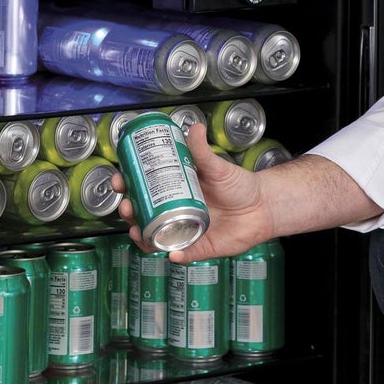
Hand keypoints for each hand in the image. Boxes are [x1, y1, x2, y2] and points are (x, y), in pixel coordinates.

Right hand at [111, 122, 275, 261]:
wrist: (264, 206)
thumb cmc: (239, 186)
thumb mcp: (217, 167)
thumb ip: (203, 151)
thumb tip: (195, 127)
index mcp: (175, 191)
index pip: (143, 190)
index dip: (127, 187)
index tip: (120, 180)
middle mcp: (176, 212)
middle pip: (143, 215)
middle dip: (129, 212)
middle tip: (127, 205)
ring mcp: (186, 231)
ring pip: (156, 238)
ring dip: (143, 237)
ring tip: (137, 230)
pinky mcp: (201, 247)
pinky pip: (183, 254)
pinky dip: (176, 255)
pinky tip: (171, 254)